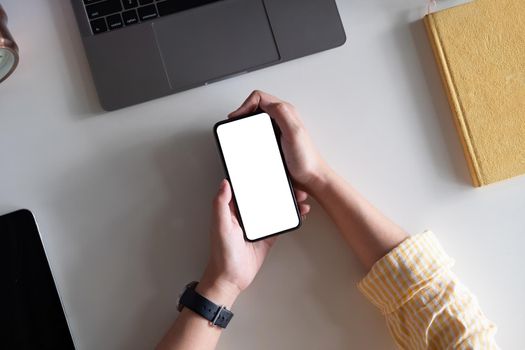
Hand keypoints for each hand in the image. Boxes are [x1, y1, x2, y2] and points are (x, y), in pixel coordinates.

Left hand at [199, 179, 309, 305]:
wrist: (231, 279)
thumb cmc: (222, 253)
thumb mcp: (220, 226)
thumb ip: (221, 204)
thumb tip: (224, 183)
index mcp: (234, 209)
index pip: (248, 189)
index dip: (260, 179)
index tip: (274, 172)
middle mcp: (246, 215)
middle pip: (265, 196)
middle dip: (280, 189)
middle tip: (294, 185)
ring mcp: (258, 226)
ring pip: (276, 208)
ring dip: (288, 202)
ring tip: (301, 198)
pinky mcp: (267, 236)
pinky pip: (281, 223)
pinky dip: (291, 217)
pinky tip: (300, 213)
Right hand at [229, 90, 328, 192]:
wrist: (311, 179)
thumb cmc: (306, 159)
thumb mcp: (294, 133)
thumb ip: (282, 114)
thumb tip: (267, 103)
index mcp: (285, 112)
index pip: (259, 97)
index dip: (244, 105)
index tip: (236, 118)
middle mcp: (281, 119)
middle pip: (255, 106)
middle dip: (243, 112)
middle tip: (234, 122)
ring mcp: (277, 130)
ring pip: (256, 119)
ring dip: (246, 123)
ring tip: (238, 130)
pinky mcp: (274, 142)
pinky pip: (258, 133)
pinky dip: (250, 135)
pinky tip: (248, 143)